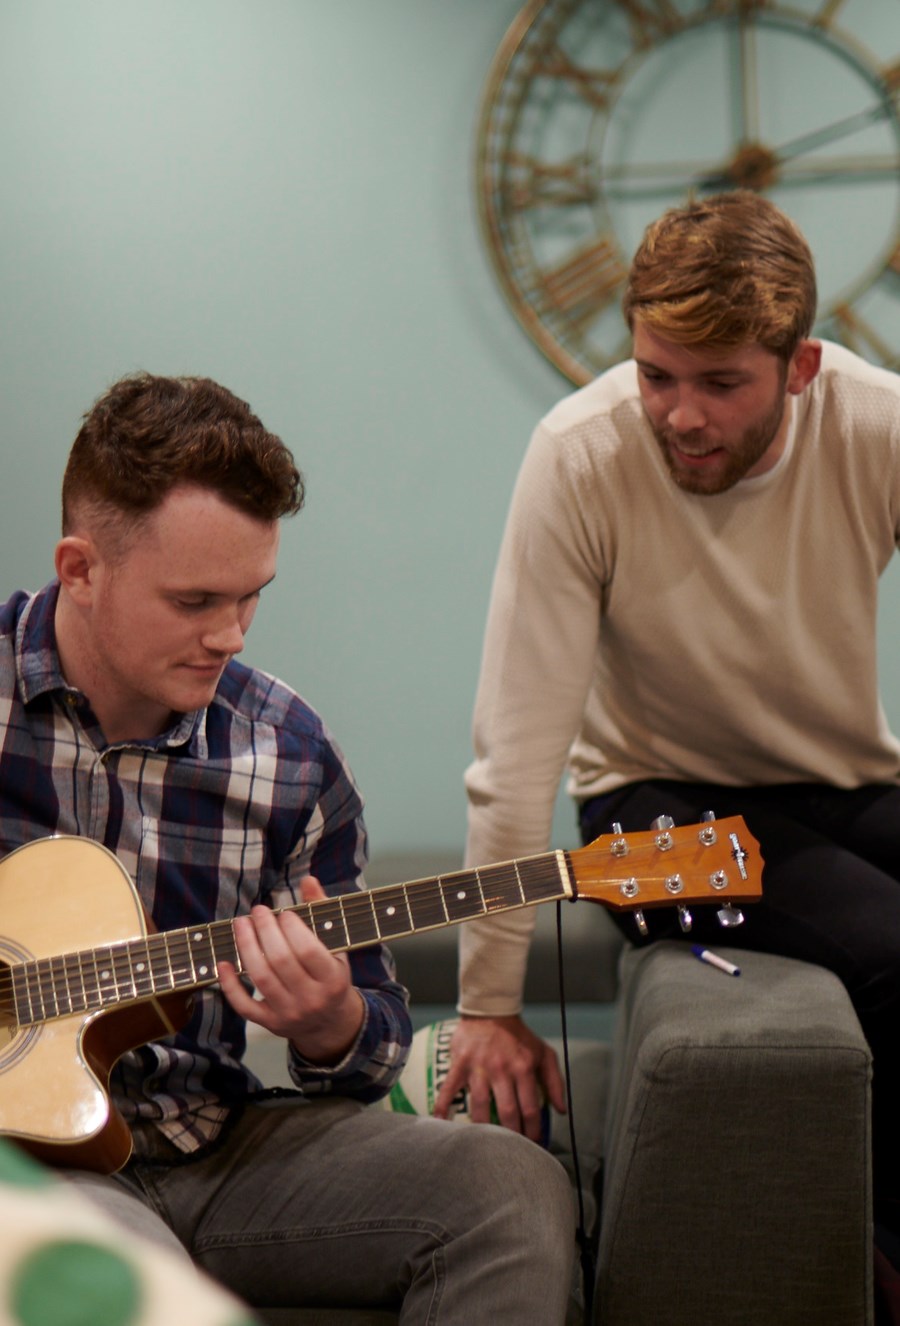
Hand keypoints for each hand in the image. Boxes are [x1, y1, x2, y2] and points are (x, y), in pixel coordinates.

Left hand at [218, 876, 364, 1064]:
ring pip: (261, 979)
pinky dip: (230, 985)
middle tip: (257, 911)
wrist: (330, 1023)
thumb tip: (308, 880)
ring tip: (241, 924)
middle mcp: (311, 999)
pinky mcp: (269, 1024)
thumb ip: (321, 912)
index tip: (283, 913)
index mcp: (333, 979)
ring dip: (246, 947)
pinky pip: (244, 1006)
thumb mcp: (336, 947)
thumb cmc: (331, 976)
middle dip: (265, 931)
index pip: (308, 951)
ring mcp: (289, 1013)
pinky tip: (223, 962)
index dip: (292, 928)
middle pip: (281, 961)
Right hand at [433, 1014, 565, 1141]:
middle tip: (512, 1153)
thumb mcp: (544, 1053)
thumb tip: (560, 1110)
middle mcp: (501, 1069)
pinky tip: (440, 1122)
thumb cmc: (519, 1036)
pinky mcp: (460, 1064)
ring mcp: (478, 1068)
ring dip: (484, 1129)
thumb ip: (555, 1081)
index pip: (530, 1108)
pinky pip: (448, 1088)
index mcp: (523, 1067)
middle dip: (512, 1136)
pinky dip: (442, 1106)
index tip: (534, 1144)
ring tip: (486, 1147)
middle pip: (507, 1112)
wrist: (490, 1011)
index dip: (533, 1130)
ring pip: (480, 1106)